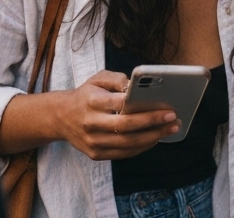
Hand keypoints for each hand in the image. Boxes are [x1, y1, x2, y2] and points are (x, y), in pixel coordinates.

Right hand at [58, 71, 179, 160]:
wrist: (60, 117)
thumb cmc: (85, 94)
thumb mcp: (97, 78)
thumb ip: (117, 79)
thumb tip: (136, 85)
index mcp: (91, 101)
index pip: (119, 104)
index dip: (142, 107)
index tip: (164, 105)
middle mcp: (91, 123)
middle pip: (126, 127)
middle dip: (153, 123)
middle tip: (173, 119)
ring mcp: (92, 141)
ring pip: (127, 144)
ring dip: (152, 138)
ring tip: (170, 129)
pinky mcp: (95, 154)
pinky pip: (123, 154)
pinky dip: (141, 147)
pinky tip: (155, 138)